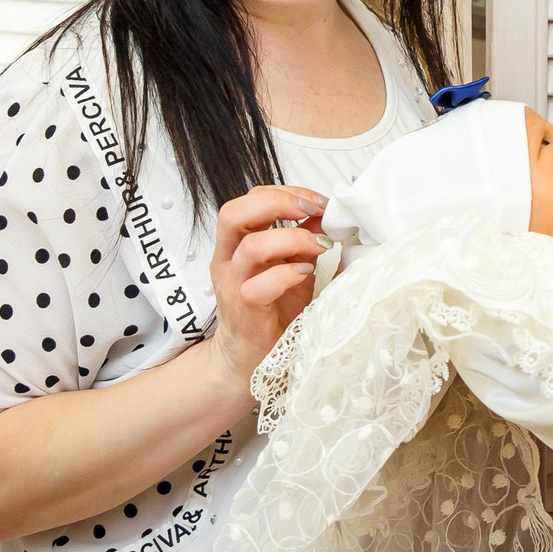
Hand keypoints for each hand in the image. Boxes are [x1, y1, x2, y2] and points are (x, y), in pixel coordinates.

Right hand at [209, 185, 327, 383]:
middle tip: (314, 212)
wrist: (248, 359)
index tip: (318, 202)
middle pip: (234, 213)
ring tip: (319, 246)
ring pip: (250, 247)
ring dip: (292, 239)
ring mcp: (232, 286)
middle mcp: (227, 260)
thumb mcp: (290, 266)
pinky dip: (286, 274)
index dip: (284, 192)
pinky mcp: (245, 312)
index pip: (249, 200)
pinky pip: (257, 287)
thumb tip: (324, 214)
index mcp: (235, 244)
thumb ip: (301, 239)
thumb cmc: (272, 310)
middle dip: (279, 203)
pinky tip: (306, 274)